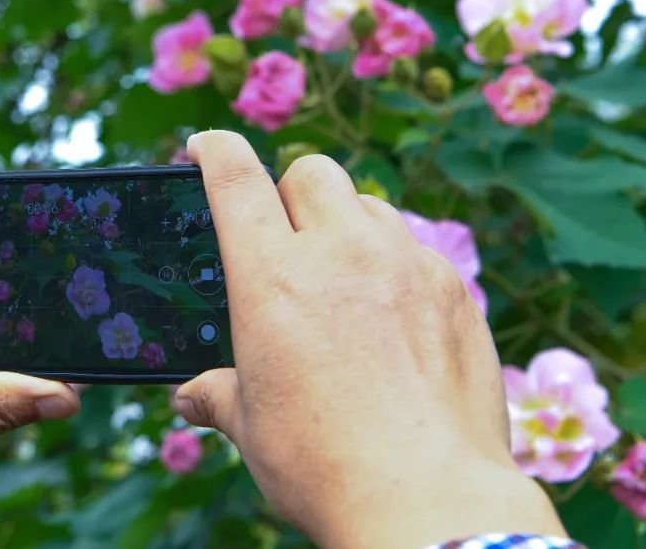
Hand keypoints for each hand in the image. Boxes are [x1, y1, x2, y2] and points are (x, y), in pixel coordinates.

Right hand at [173, 131, 565, 547]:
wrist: (427, 499)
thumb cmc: (323, 465)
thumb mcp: (251, 428)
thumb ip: (218, 395)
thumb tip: (191, 397)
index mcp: (273, 278)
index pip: (237, 178)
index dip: (216, 150)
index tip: (206, 145)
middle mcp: (342, 254)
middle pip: (311, 172)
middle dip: (290, 192)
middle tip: (286, 237)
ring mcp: (407, 265)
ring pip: (369, 205)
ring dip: (347, 226)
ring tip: (343, 279)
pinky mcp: (453, 291)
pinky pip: (416, 250)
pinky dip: (395, 265)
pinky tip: (393, 317)